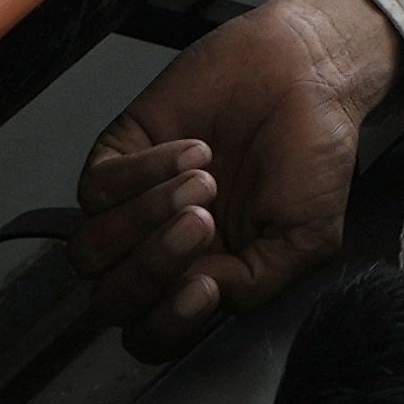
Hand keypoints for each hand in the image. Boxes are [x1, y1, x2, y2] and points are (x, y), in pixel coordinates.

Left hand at [72, 0, 403, 358]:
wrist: (307, 70)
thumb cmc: (312, 150)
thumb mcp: (308, 236)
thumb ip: (256, 283)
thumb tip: (202, 294)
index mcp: (205, 278)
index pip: (154, 333)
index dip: (168, 324)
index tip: (206, 286)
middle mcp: (160, 249)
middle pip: (113, 299)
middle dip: (154, 267)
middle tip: (204, 221)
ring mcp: (134, 204)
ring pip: (91, 250)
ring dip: (144, 220)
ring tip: (204, 180)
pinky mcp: (120, 153)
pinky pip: (97, 188)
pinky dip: (142, 173)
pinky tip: (194, 150)